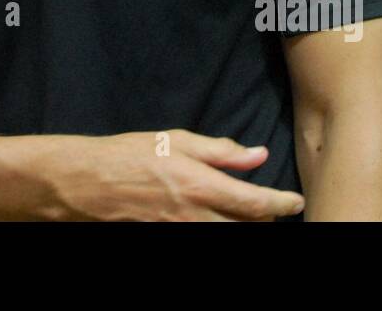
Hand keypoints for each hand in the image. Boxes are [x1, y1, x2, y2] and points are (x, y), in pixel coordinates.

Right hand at [40, 129, 304, 221]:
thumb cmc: (129, 154)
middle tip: (271, 209)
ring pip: (227, 237)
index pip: (256, 204)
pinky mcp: (166, 239)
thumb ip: (220, 150)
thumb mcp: (175, 140)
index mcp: (201, 185)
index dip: (282, 205)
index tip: (295, 201)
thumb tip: (258, 154)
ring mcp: (180, 233)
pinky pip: (202, 240)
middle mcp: (195, 216)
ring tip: (246, 216)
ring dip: (242, 227)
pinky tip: (216, 220)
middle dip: (265, 220)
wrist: (86, 183)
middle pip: (248, 229)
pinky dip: (216, 230)